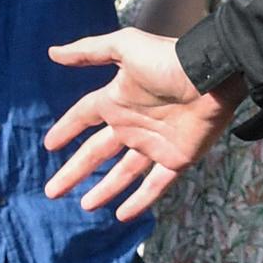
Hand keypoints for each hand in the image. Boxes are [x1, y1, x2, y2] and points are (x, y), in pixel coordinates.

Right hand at [42, 28, 238, 218]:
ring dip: (104, 189)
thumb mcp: (125, 47)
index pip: (84, 117)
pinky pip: (155, 185)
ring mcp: (154, 144)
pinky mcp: (176, 159)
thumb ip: (89, 52)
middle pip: (96, 153)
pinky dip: (139, 200)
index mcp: (117, 100)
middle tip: (52, 191)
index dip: (66, 129)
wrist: (213, 75)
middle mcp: (132, 124)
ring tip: (85, 206)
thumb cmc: (168, 60)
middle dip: (74, 171)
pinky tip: (121, 215)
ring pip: (123, 173)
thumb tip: (53, 53)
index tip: (49, 145)